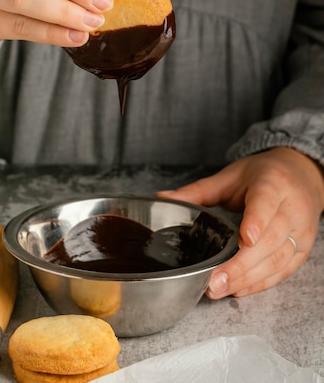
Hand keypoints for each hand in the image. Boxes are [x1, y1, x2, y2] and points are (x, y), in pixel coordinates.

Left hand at [158, 147, 323, 297]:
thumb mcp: (231, 176)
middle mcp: (292, 207)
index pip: (266, 202)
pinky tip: (239, 288)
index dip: (257, 221)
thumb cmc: (264, 175)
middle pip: (271, 239)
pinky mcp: (302, 249)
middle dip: (242, 264)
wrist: (302, 175)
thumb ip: (198, 190)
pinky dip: (261, 283)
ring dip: (248, 278)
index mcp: (273, 183)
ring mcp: (301, 231)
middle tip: (215, 281)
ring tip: (219, 289)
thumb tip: (162, 199)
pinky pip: (284, 271)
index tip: (245, 239)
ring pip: (278, 259)